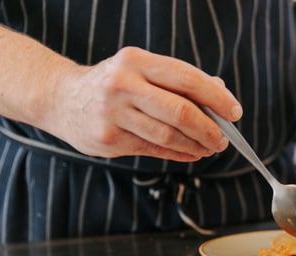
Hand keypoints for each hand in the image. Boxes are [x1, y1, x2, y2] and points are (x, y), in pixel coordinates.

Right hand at [51, 47, 241, 161]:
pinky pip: (154, 149)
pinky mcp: (109, 138)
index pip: (187, 78)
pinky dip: (179, 154)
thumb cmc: (113, 84)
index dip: (216, 97)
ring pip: (168, 135)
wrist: (60, 98)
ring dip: (196, 145)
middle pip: (180, 111)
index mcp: (137, 61)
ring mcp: (113, 113)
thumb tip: (221, 97)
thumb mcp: (141, 71)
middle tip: (223, 139)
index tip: (234, 112)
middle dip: (210, 129)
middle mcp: (123, 84)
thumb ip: (179, 82)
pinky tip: (192, 154)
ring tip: (210, 148)